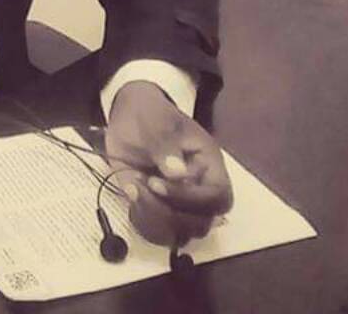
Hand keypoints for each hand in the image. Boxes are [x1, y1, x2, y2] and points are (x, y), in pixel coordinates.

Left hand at [104, 81, 231, 247]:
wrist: (129, 116)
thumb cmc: (150, 113)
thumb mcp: (156, 120)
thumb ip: (166, 143)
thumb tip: (178, 172)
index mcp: (208, 164)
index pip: (218, 197)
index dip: (191, 198)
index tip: (157, 182)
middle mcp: (198, 190)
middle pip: (200, 224)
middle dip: (168, 211)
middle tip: (144, 184)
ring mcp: (178, 203)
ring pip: (179, 234)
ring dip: (152, 217)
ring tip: (135, 187)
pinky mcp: (157, 209)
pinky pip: (157, 232)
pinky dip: (141, 219)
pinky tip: (131, 192)